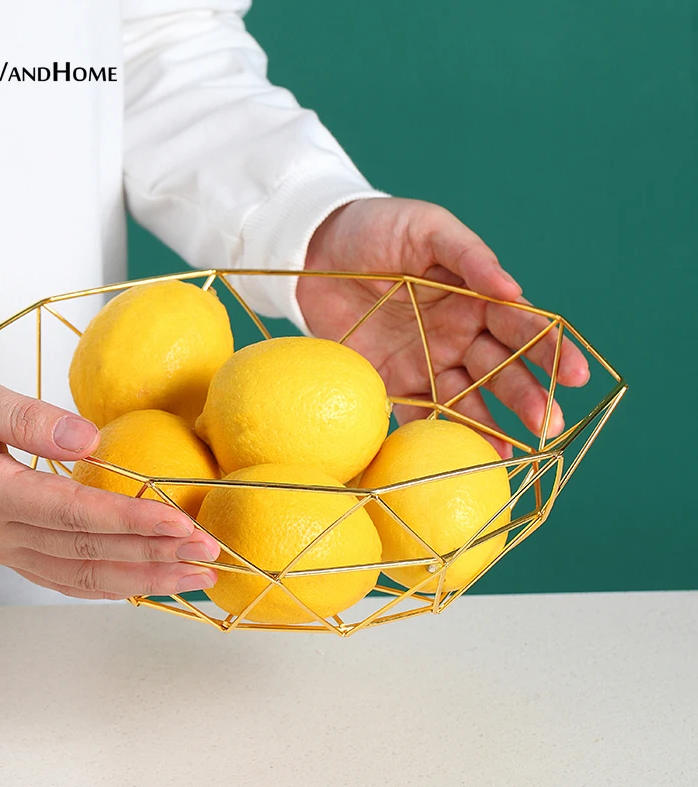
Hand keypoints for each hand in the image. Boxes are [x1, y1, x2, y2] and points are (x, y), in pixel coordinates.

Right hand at [0, 360, 217, 598]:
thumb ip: (25, 417)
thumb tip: (90, 436)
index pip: (72, 513)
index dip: (129, 520)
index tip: (179, 522)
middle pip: (87, 552)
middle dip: (153, 556)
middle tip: (208, 555)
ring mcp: (2, 546)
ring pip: (80, 575)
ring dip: (141, 580)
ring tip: (192, 578)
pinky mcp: (8, 547)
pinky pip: (64, 576)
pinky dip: (109, 584)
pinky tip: (144, 583)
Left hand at [299, 198, 589, 456]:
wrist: (313, 250)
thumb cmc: (376, 227)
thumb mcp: (427, 227)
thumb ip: (469, 255)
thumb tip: (512, 288)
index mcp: (475, 297)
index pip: (523, 326)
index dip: (552, 350)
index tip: (576, 375)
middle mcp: (459, 335)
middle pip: (501, 369)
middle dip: (527, 397)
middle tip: (547, 425)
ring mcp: (427, 362)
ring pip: (468, 398)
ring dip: (491, 425)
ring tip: (513, 452)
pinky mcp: (392, 380)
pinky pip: (419, 412)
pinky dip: (438, 434)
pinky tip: (460, 455)